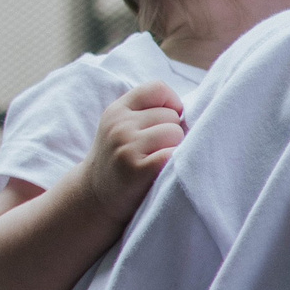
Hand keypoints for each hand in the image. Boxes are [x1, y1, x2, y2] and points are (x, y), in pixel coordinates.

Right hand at [83, 78, 184, 221]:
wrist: (95, 200)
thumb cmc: (121, 162)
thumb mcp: (123, 129)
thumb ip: (149, 113)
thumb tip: (194, 111)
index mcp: (118, 110)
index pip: (158, 88)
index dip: (171, 105)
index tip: (167, 124)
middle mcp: (120, 125)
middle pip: (172, 116)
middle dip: (172, 134)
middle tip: (156, 153)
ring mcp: (127, 146)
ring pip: (176, 134)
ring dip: (175, 151)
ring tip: (158, 164)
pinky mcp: (138, 169)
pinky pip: (174, 155)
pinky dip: (175, 165)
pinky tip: (161, 174)